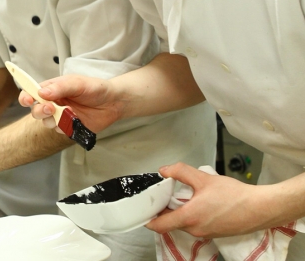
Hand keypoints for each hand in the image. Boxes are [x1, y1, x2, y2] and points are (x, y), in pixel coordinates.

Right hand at [18, 74, 118, 132]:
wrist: (113, 102)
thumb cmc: (95, 88)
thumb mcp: (78, 83)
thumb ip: (60, 87)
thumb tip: (41, 92)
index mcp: (51, 89)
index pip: (31, 92)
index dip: (26, 97)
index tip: (27, 100)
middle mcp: (53, 103)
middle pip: (36, 110)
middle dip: (40, 110)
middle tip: (51, 108)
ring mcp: (60, 116)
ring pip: (46, 122)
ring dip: (54, 119)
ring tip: (70, 112)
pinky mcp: (68, 128)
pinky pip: (60, 131)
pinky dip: (66, 127)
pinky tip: (77, 119)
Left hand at [146, 162, 272, 237]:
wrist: (260, 208)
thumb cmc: (234, 195)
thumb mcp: (203, 178)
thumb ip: (180, 172)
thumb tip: (164, 170)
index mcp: (189, 218)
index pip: (160, 226)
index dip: (148, 219)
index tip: (143, 211)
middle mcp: (195, 230)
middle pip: (170, 224)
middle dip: (164, 211)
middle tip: (161, 196)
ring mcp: (205, 233)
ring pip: (183, 224)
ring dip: (178, 213)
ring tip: (180, 197)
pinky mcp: (214, 233)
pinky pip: (195, 226)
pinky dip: (191, 216)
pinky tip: (197, 203)